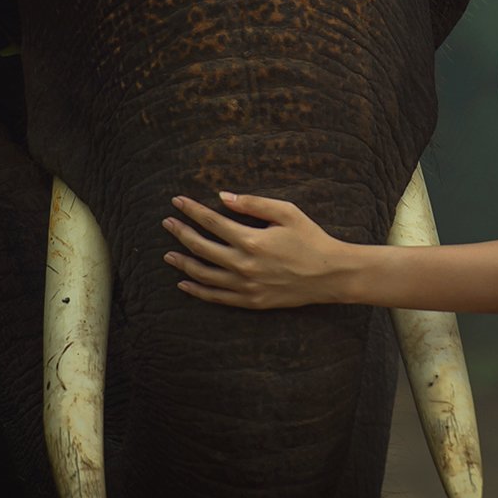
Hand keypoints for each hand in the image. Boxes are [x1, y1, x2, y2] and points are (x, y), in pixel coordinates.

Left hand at [162, 192, 352, 308]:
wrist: (330, 275)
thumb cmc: (310, 238)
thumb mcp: (287, 212)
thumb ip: (253, 203)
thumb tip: (223, 196)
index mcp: (251, 240)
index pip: (212, 222)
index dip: (192, 210)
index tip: (177, 201)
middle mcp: (244, 265)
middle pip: (201, 247)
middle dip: (181, 233)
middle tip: (167, 223)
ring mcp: (246, 286)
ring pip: (203, 275)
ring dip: (183, 263)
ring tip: (168, 253)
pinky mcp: (251, 301)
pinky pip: (216, 297)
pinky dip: (197, 290)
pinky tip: (184, 283)